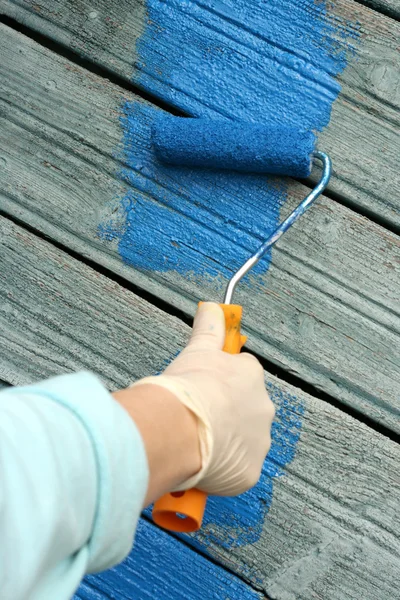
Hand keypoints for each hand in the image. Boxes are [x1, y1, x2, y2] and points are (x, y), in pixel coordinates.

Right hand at [131, 302, 274, 496]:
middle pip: (244, 411)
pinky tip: (200, 463)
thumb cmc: (187, 387)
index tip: (201, 390)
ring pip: (241, 442)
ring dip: (224, 442)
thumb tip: (212, 307)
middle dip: (224, 414)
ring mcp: (259, 442)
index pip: (241, 377)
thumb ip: (209, 327)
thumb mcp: (197, 350)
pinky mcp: (249, 472)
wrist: (179, 426)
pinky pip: (236, 471)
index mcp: (252, 376)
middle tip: (195, 418)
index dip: (218, 384)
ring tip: (195, 442)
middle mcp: (263, 408)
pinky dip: (221, 470)